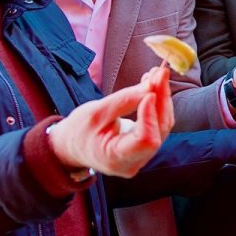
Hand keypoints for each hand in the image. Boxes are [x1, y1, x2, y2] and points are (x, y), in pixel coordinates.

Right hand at [48, 66, 172, 177]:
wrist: (73, 146)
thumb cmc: (79, 130)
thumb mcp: (96, 111)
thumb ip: (125, 100)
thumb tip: (152, 86)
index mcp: (116, 158)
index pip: (146, 140)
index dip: (151, 115)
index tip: (149, 91)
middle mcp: (133, 163)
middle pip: (159, 131)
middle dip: (161, 100)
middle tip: (160, 72)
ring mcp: (142, 157)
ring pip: (162, 127)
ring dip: (162, 99)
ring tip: (157, 75)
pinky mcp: (145, 148)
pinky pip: (158, 126)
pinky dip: (158, 105)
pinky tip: (154, 87)